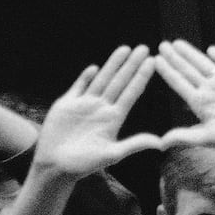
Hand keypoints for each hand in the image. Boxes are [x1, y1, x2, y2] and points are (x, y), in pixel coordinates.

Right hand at [35, 46, 159, 176]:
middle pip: (119, 81)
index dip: (141, 76)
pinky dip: (85, 77)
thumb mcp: (112, 154)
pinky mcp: (66, 105)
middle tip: (144, 47)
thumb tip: (160, 143)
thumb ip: (134, 145)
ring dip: (112, 65)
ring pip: (101, 80)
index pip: (131, 92)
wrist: (54, 167)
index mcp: (114, 118)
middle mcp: (102, 108)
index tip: (153, 61)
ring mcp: (84, 105)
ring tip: (125, 49)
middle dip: (131, 64)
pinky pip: (78, 87)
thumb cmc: (83, 165)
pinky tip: (94, 67)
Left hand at [155, 41, 214, 150]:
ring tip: (177, 43)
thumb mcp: (206, 138)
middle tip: (162, 45)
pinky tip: (211, 49)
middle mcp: (209, 90)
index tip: (155, 60)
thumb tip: (160, 144)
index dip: (167, 71)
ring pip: (204, 63)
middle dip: (175, 57)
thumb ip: (184, 136)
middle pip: (188, 70)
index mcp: (199, 102)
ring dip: (191, 53)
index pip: (179, 83)